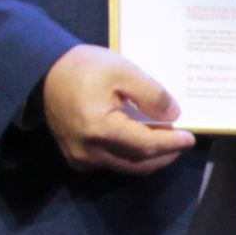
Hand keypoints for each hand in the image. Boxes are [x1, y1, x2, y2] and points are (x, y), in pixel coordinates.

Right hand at [41, 44, 194, 174]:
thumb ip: (151, 94)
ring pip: (124, 166)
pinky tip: (142, 143)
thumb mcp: (123, 70)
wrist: (45, 74)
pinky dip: (131, 156)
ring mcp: (80, 158)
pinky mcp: (75, 157)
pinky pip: (110, 163)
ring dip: (148, 158)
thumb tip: (173, 116)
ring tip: (167, 144)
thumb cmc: (85, 68)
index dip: (171, 143)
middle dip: (163, 155)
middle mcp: (89, 152)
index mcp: (101, 129)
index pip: (146, 145)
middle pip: (136, 162)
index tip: (190, 137)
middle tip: (182, 143)